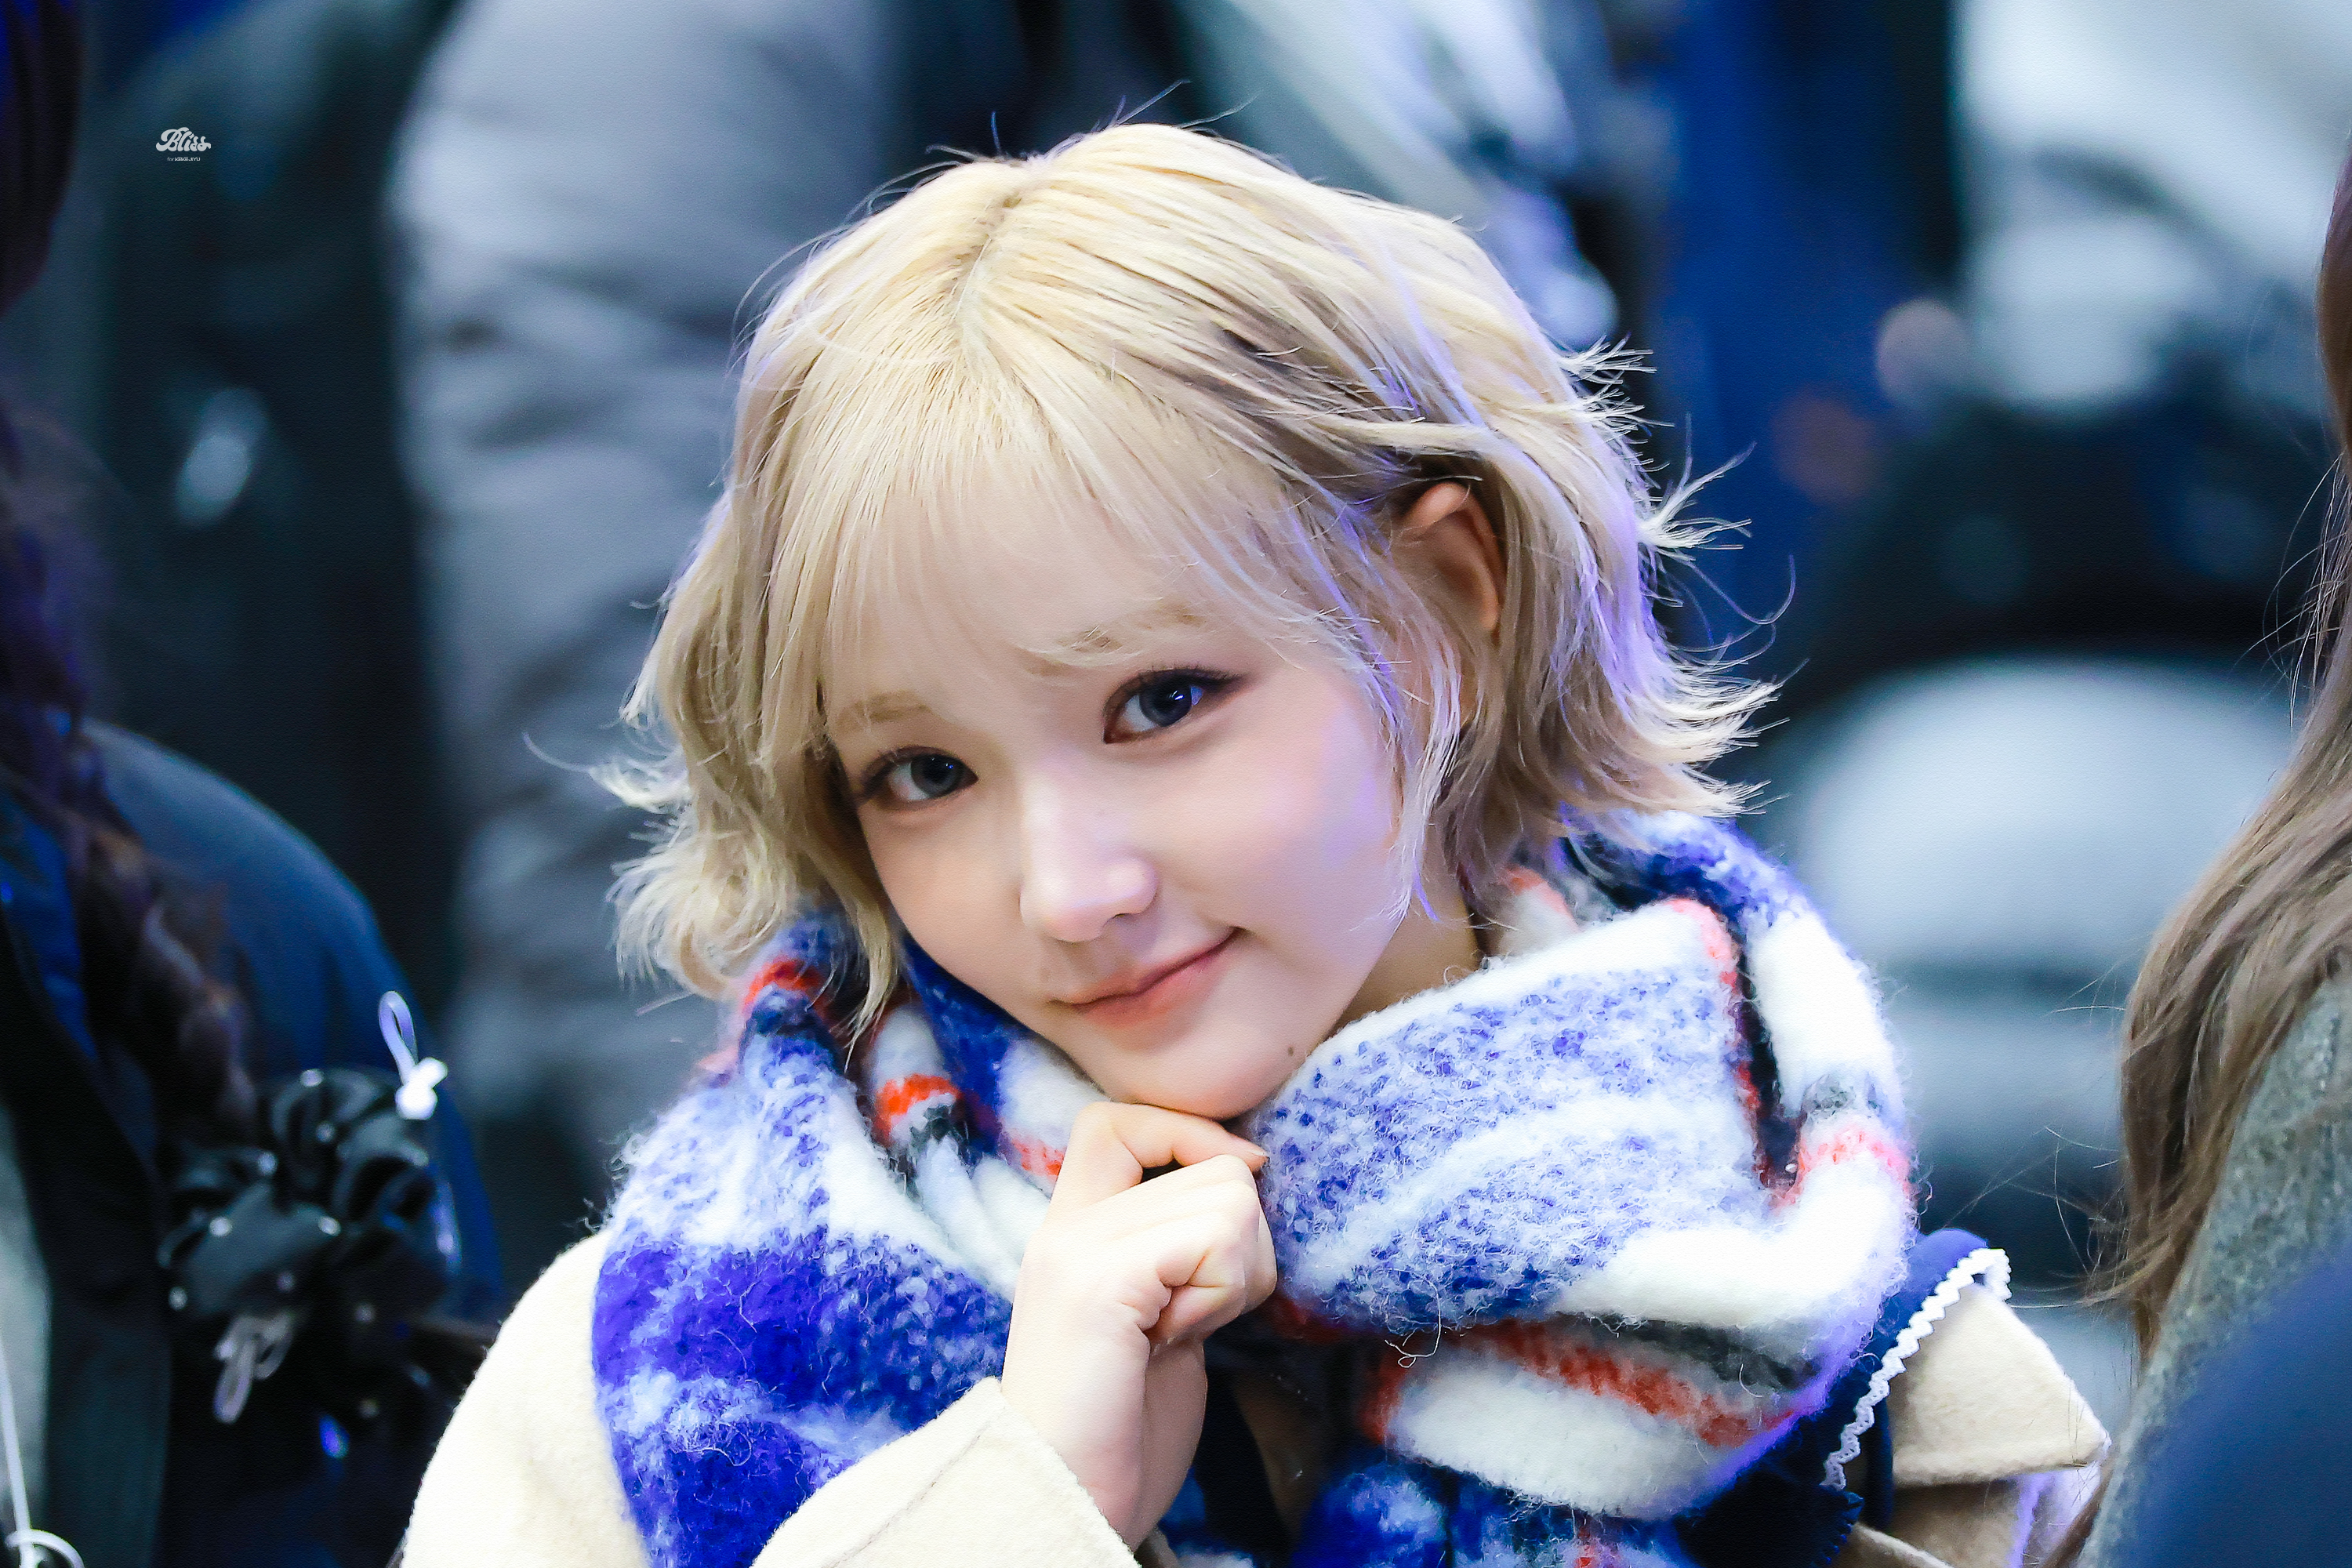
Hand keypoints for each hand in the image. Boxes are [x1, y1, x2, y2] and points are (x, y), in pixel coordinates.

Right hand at [1000, 1102, 1277, 1545]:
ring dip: (1235, 1276)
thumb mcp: (1155, 1315)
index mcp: (1069, 1231)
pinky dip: (1223, 1296)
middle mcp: (1066, 1227)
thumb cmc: (1120, 1429)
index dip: (1190, 1136)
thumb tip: (1247, 1173)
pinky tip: (1176, 1342)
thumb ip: (1177, 1247)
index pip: (1118, 1121)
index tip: (1226, 1195)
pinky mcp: (1101, 1280)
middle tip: (1188, 1319)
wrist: (1066, 1502)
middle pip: (1215, 1168)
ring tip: (1179, 1332)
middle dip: (1239, 1250)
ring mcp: (1077, 1249)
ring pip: (1230, 1199)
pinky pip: (1216, 1241)